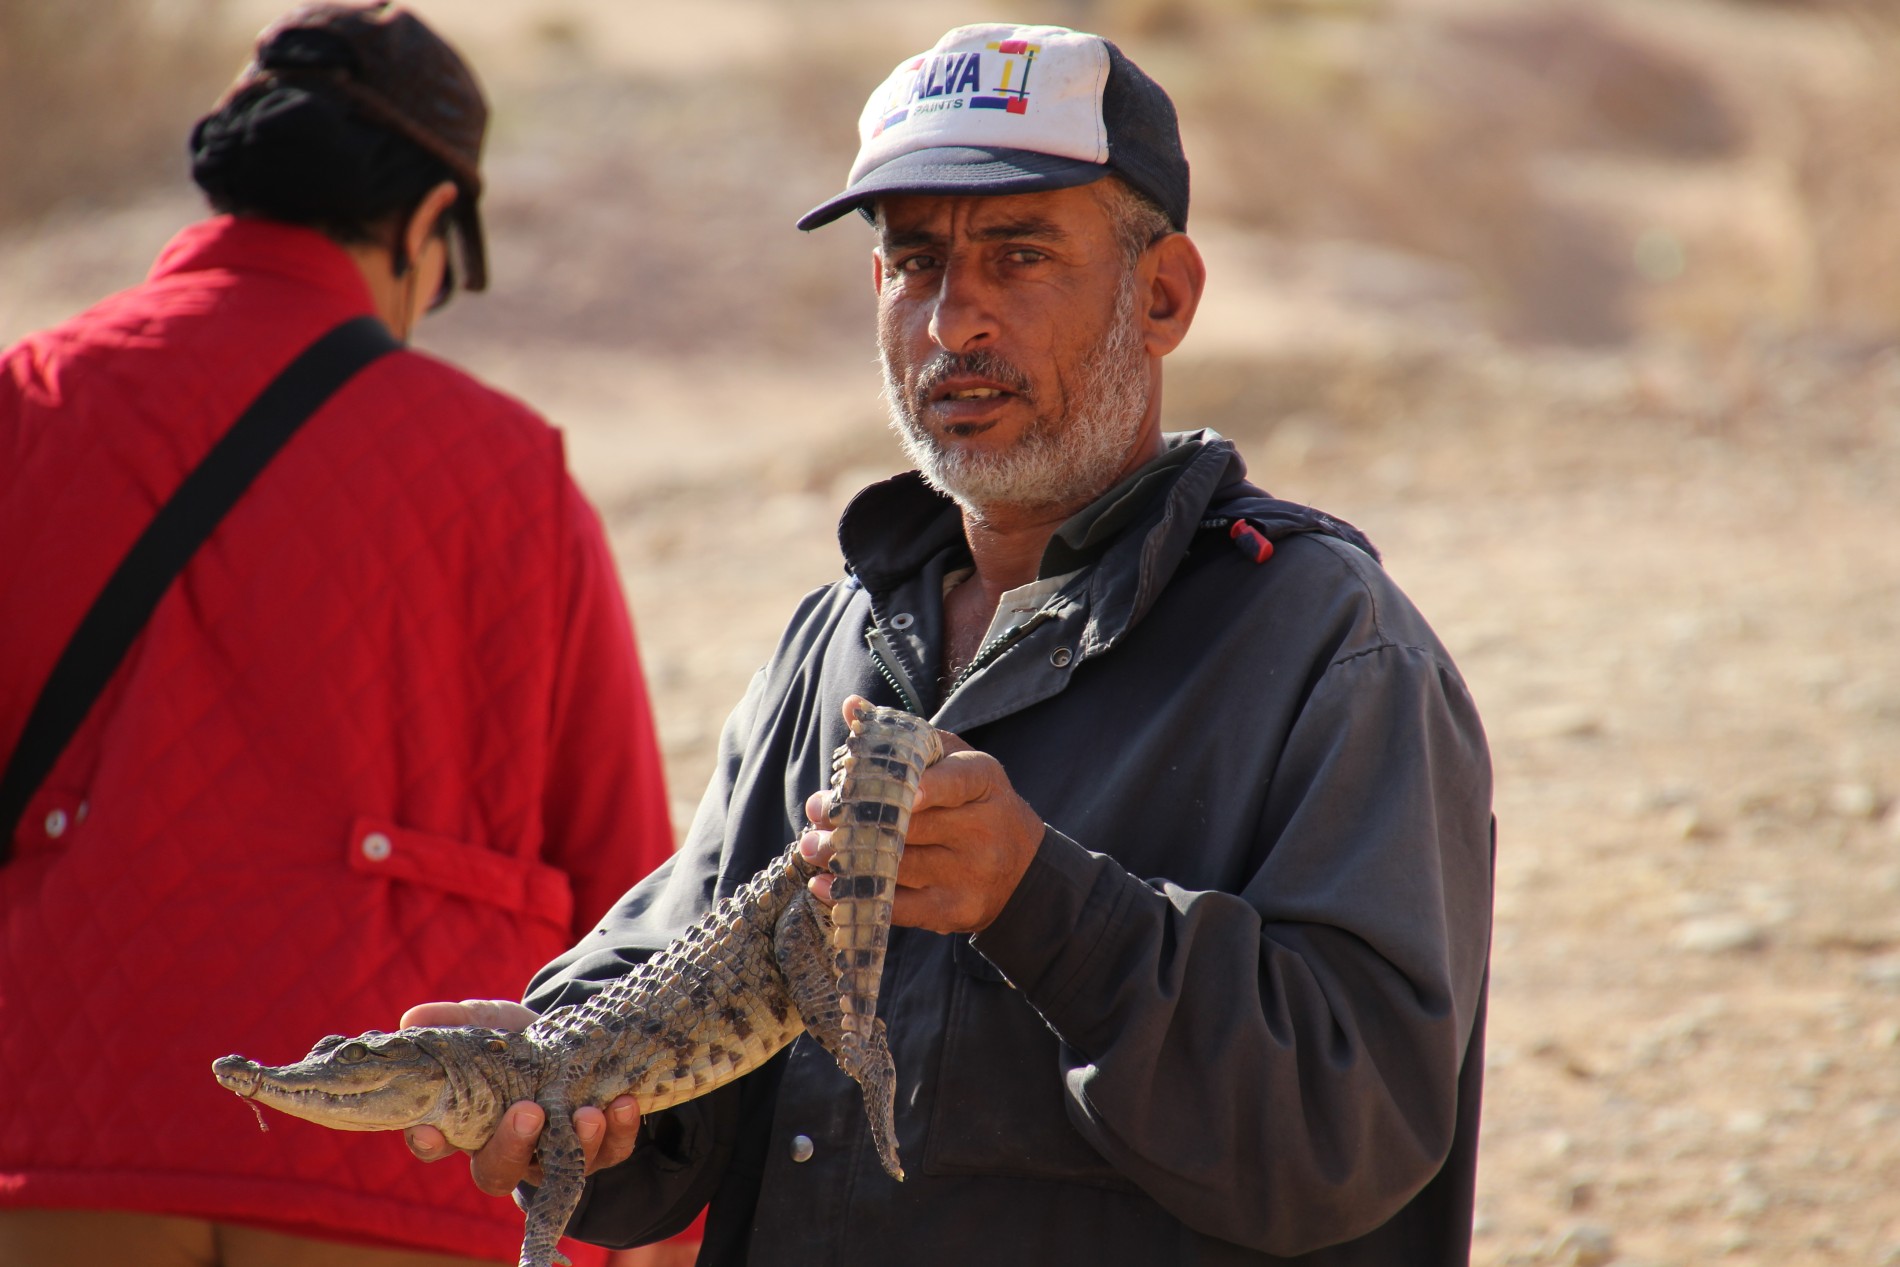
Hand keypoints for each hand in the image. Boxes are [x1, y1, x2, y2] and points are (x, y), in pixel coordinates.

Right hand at [397, 999, 640, 1193]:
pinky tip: (622, 1103)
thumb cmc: (521, 1040)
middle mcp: (507, 1150)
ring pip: (558, 1168)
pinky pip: (610, 1152)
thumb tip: (414, 1016)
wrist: (580, 1041)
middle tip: (529, 1112)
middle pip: (497, 1170)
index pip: (437, 1145)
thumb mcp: (491, 1024)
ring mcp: (553, 1156)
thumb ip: (457, 1021)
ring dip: (576, 1143)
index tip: (431, 1131)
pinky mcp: (599, 1150)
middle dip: (513, 1146)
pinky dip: (618, 1131)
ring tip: (589, 1113)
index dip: (429, 1142)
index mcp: (468, 1125)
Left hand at [800, 703, 1043, 933]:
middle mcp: (983, 829)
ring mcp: (970, 872)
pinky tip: (825, 886)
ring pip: (900, 865)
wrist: (1021, 869)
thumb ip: (906, 738)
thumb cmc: (974, 803)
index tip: (897, 789)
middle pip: (913, 826)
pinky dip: (858, 896)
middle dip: (858, 817)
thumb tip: (851, 706)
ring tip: (811, 846)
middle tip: (815, 810)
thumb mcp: (953, 761)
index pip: (957, 781)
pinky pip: (901, 907)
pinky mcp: (954, 910)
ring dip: (848, 856)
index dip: (928, 786)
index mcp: (984, 782)